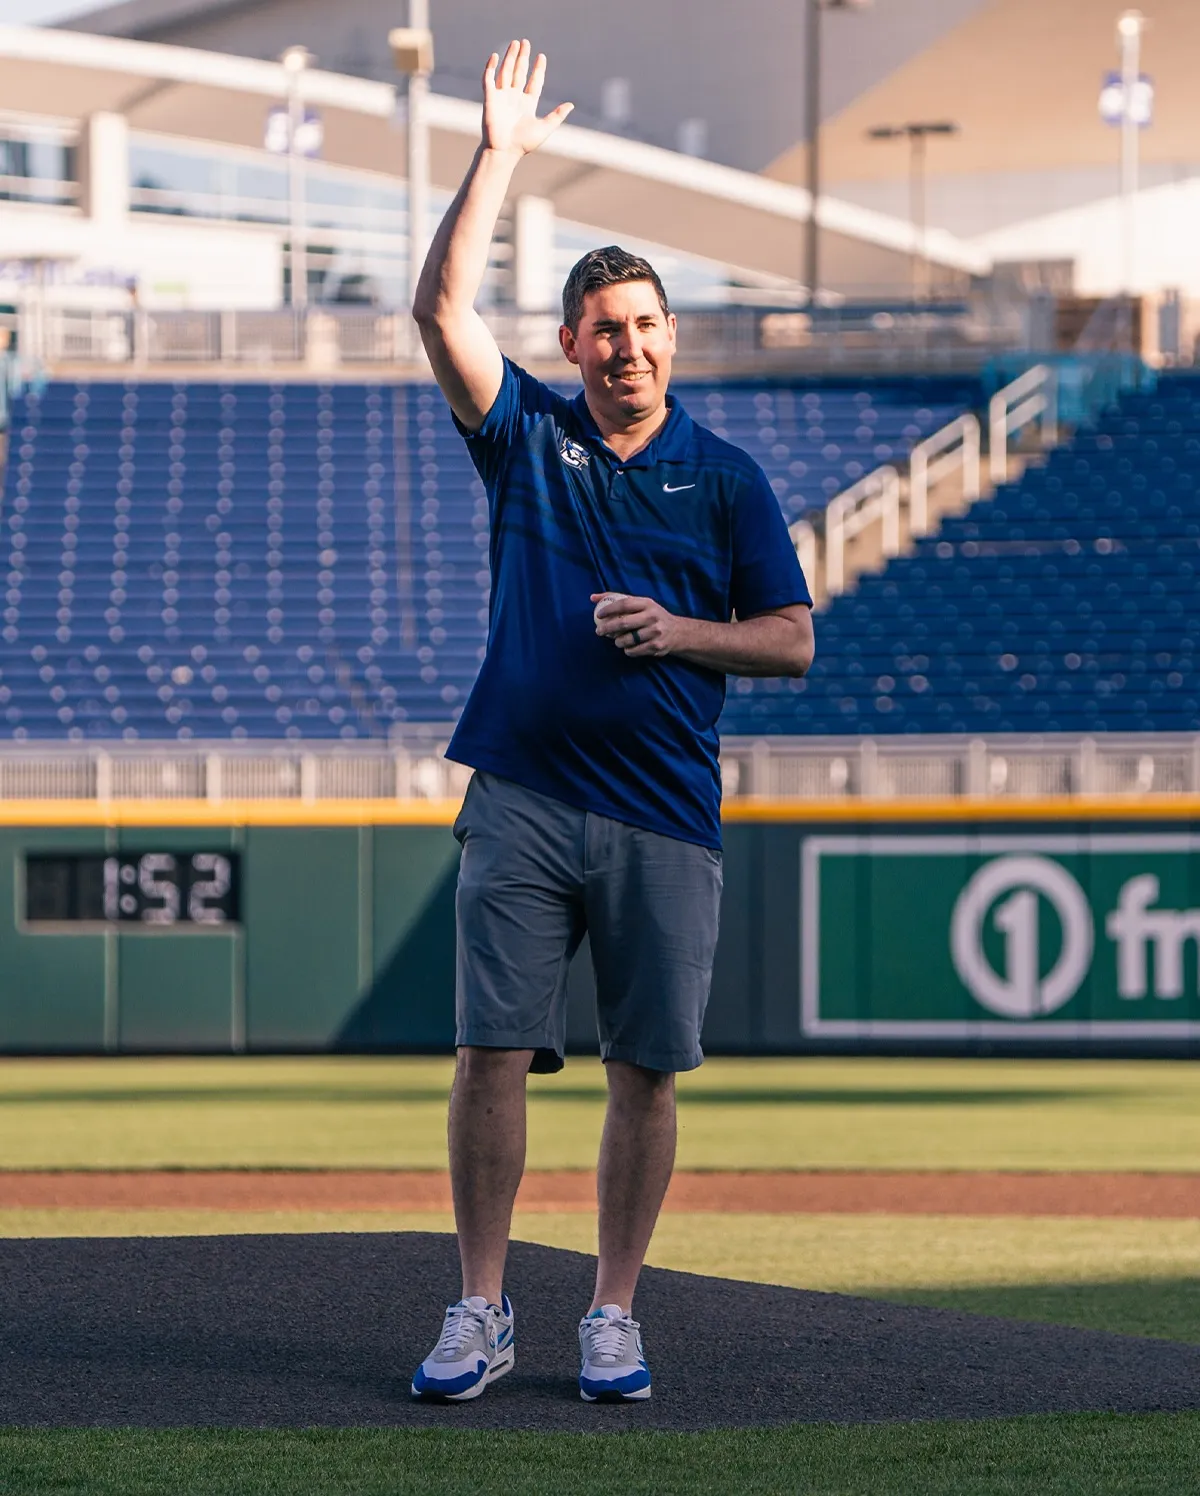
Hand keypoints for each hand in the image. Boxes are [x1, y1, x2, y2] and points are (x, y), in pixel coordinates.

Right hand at [482, 40, 573, 156]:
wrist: (504, 151)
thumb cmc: (523, 144)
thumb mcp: (545, 128)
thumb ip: (557, 115)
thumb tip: (571, 105)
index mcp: (527, 104)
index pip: (534, 82)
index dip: (538, 70)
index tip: (542, 57)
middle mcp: (514, 98)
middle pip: (519, 72)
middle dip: (522, 58)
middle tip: (526, 42)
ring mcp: (502, 97)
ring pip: (506, 72)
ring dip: (510, 57)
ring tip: (515, 43)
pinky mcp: (490, 98)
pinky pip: (489, 79)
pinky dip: (491, 67)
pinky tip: (496, 56)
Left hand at [591, 593, 685, 658]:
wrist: (677, 632)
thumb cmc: (652, 615)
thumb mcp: (641, 604)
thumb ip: (617, 599)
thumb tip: (592, 598)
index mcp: (647, 603)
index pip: (624, 604)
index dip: (609, 609)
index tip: (599, 615)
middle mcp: (652, 617)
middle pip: (624, 623)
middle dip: (607, 628)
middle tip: (599, 632)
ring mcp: (655, 633)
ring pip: (627, 640)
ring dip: (617, 641)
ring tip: (616, 640)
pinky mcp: (656, 647)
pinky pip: (633, 651)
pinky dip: (627, 650)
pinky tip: (627, 647)